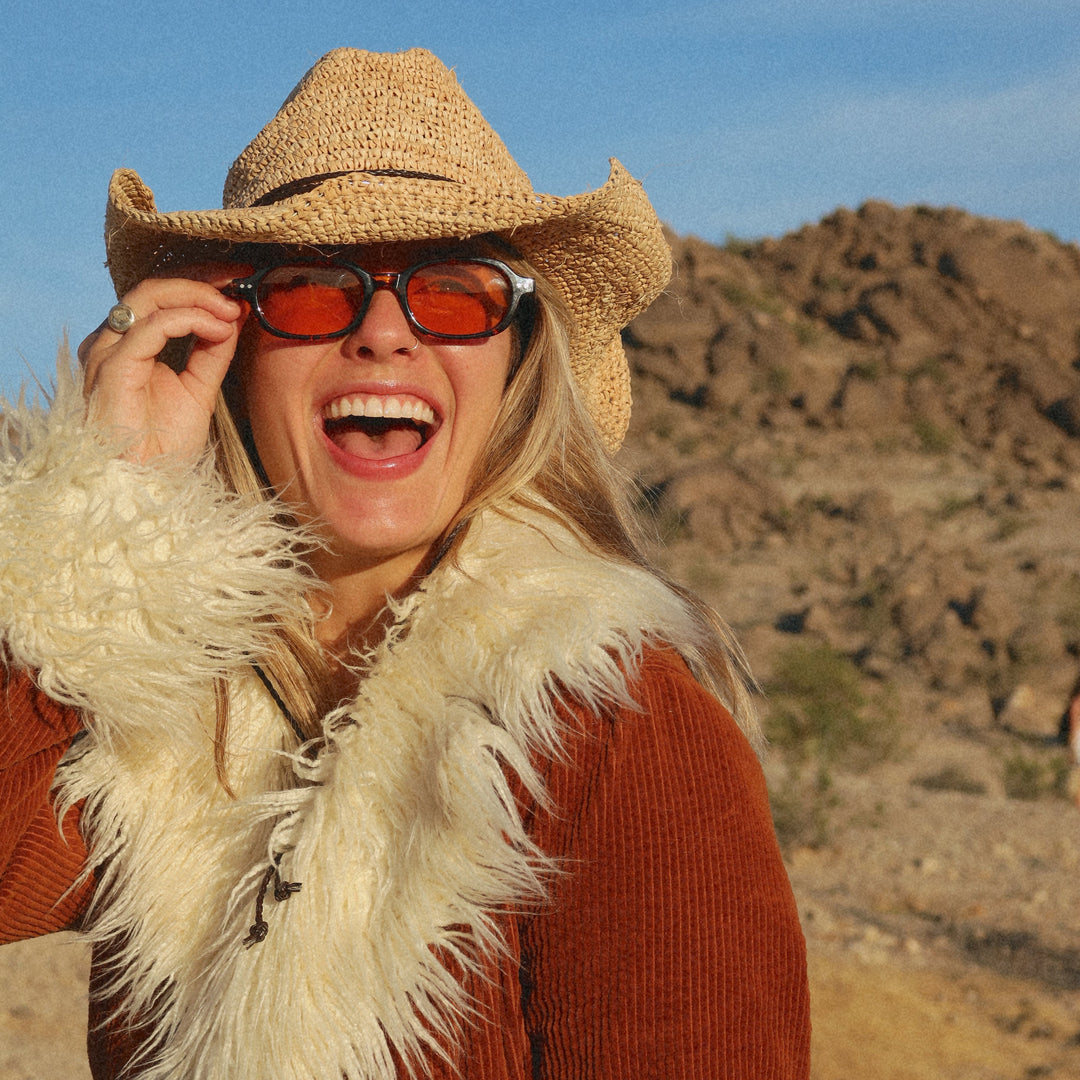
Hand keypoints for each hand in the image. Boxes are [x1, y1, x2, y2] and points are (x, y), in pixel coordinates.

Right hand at [78, 264, 250, 462]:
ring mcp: (107, 353)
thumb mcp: (199, 390)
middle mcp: (111, 343)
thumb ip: (212, 352)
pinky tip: (219, 327)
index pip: (160, 298)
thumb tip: (232, 315)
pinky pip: (152, 327)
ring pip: (149, 296)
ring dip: (198, 296)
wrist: (145, 485)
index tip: (240, 283)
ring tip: (232, 309)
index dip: (200, 285)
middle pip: (153, 288)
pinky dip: (190, 319)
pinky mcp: (112, 367)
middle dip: (201, 281)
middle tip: (240, 285)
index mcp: (127, 346)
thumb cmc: (162, 446)